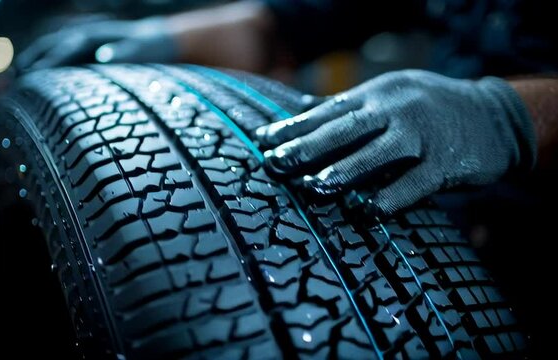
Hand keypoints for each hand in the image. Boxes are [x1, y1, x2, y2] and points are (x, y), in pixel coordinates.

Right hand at [17, 17, 177, 70]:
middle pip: (51, 46)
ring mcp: (84, 43)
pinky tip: (37, 82)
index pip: (65, 48)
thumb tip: (106, 56)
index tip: (32, 75)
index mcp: (95, 37)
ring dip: (34, 62)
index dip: (48, 61)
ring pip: (51, 51)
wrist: (159, 40)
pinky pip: (61, 59)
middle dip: (32, 60)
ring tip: (17, 81)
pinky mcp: (86, 53)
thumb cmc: (151, 48)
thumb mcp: (142, 50)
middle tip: (15, 80)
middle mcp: (84, 37)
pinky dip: (46, 67)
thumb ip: (125, 52)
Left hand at [255, 70, 536, 213]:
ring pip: (379, 151)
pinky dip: (389, 197)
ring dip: (344, 169)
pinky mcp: (446, 163)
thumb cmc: (429, 108)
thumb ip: (347, 107)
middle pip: (347, 127)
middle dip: (308, 146)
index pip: (328, 110)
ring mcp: (422, 135)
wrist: (495, 115)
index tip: (264, 141)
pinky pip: (414, 183)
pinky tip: (365, 212)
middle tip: (275, 164)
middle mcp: (396, 109)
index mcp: (377, 94)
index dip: (295, 126)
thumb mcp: (389, 95)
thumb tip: (298, 109)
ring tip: (312, 186)